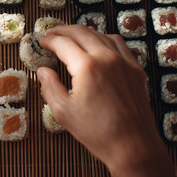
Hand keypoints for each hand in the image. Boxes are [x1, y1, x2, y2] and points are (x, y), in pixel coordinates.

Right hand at [38, 25, 176, 176]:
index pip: (62, 42)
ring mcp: (124, 61)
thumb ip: (49, 87)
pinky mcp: (135, 69)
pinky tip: (98, 45)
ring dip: (83, 33)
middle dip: (63, 31)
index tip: (41, 40)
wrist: (132, 145)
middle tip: (51, 34)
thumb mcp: (63, 112)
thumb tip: (42, 71)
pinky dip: (104, 39)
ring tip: (71, 38)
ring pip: (100, 34)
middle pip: (81, 32)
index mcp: (86, 67)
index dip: (48, 39)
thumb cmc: (97, 132)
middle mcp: (106, 57)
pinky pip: (118, 44)